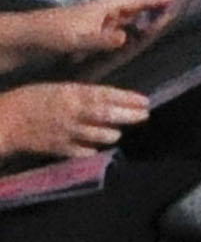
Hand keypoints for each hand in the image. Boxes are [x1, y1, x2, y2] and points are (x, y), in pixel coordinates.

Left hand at [0, 0, 170, 70]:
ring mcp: (93, 24)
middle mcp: (101, 13)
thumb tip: (127, 38)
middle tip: (175, 20)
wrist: (24, 39)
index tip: (178, 0)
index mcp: (103, 7)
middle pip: (132, 9)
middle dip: (152, 12)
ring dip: (138, 27)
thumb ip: (102, 39)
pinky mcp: (86, 36)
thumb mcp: (77, 38)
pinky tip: (128, 50)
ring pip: (123, 23)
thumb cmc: (51, 34)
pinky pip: (112, 36)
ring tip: (158, 36)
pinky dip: (123, 39)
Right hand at [0, 80, 147, 165]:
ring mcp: (67, 132)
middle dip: (130, 115)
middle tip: (144, 115)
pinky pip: (84, 152)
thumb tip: (105, 99)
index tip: (145, 101)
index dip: (128, 99)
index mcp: (71, 94)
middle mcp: (73, 113)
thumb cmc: (27, 99)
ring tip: (116, 131)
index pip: (106, 96)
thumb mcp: (56, 89)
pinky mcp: (60, 149)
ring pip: (101, 135)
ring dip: (112, 133)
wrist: (4, 121)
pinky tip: (95, 147)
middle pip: (109, 116)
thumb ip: (80, 94)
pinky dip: (92, 149)